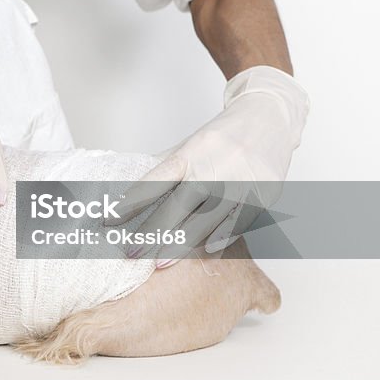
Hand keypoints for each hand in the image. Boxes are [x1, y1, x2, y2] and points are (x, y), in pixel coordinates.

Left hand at [107, 66, 308, 266]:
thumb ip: (164, 168)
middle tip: (132, 254)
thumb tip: (126, 189)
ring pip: (208, 218)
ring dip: (183, 244)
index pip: (156, 180)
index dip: (132, 202)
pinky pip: (241, 221)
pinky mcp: (263, 192)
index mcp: (191, 153)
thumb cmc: (222, 137)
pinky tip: (206, 252)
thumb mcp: (189, 145)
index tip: (110, 220)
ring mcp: (241, 181)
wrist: (269, 115)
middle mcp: (214, 166)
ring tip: (160, 263)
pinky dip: (222, 237)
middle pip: (180, 205)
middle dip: (154, 232)